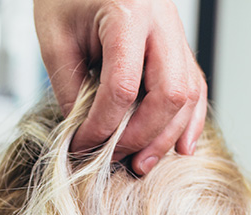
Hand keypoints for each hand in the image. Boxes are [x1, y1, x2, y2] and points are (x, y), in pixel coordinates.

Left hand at [34, 0, 207, 174]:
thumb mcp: (55, 38)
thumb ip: (69, 88)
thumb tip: (85, 136)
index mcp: (127, 13)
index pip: (122, 86)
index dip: (102, 126)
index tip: (82, 144)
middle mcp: (161, 22)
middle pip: (169, 94)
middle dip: (142, 136)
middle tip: (115, 158)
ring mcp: (176, 34)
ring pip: (188, 95)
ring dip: (167, 136)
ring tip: (142, 164)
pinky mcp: (179, 46)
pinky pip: (195, 88)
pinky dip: (189, 121)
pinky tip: (179, 147)